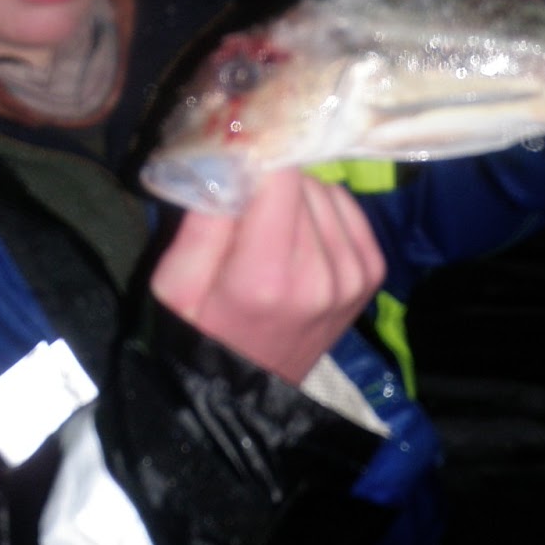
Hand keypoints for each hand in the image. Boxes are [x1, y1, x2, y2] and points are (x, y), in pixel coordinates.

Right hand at [150, 171, 385, 385]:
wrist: (244, 390)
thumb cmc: (199, 331)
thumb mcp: (174, 281)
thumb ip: (204, 216)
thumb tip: (231, 154)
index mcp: (267, 277)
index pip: (280, 178)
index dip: (255, 159)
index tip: (233, 163)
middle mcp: (321, 275)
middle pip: (301, 183)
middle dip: (270, 185)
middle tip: (242, 211)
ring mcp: (353, 275)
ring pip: (325, 191)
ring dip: (296, 198)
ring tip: (268, 231)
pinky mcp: (370, 274)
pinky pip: (347, 207)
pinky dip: (322, 210)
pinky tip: (298, 237)